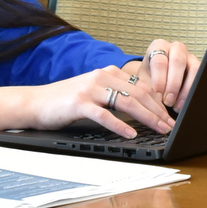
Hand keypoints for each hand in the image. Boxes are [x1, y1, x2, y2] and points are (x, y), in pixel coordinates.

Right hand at [0, 64, 174, 138]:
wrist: (36, 103)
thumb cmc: (66, 102)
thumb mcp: (95, 94)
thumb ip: (115, 96)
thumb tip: (142, 109)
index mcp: (109, 73)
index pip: (141, 87)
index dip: (159, 103)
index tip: (170, 116)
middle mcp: (102, 77)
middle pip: (138, 94)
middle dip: (158, 111)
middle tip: (170, 126)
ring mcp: (90, 89)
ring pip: (126, 102)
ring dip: (146, 118)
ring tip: (159, 129)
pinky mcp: (79, 103)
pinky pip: (104, 114)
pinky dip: (119, 125)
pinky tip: (130, 134)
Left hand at [125, 39, 200, 110]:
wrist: (156, 82)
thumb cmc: (149, 79)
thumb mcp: (142, 82)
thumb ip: (146, 89)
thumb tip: (154, 102)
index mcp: (158, 46)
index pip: (159, 59)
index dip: (159, 78)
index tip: (157, 92)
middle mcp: (175, 48)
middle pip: (178, 61)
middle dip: (173, 83)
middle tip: (168, 101)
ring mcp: (189, 56)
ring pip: (194, 68)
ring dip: (186, 89)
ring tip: (177, 106)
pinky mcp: (199, 67)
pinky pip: (200, 78)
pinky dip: (192, 92)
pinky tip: (185, 104)